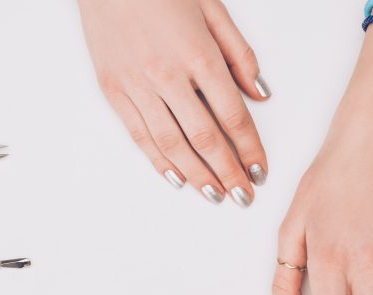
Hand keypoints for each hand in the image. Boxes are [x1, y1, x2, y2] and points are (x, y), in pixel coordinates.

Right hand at [79, 0, 268, 205]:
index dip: (249, 149)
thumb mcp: (211, 7)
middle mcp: (167, 75)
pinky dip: (159, 160)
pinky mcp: (112, 89)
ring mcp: (136, 85)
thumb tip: (259, 93)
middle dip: (227, 172)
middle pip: (204, 138)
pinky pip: (139, 134)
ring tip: (214, 196)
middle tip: (242, 196)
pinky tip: (176, 177)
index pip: (232, 116)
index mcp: (198, 54)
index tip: (259, 171)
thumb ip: (238, 53)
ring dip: (196, 175)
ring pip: (171, 143)